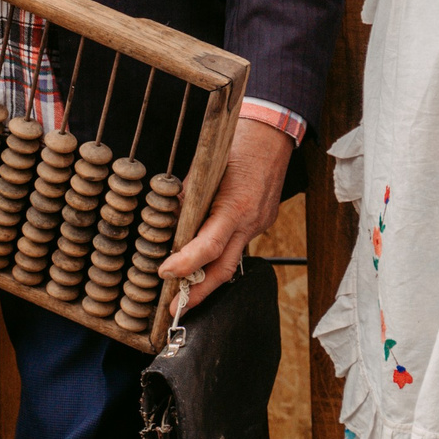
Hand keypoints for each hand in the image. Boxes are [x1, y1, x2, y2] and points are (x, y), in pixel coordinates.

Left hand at [158, 117, 293, 310]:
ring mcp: (259, 222)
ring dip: (209, 278)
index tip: (165, 273)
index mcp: (235, 207)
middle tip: (174, 307)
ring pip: (233, 260)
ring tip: (186, 289)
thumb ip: (191, 196)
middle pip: (224, 269)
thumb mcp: (206, 167)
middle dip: (199, 293)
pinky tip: (206, 257)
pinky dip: (221, 253)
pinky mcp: (263, 220)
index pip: (208, 247)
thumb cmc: (239, 142)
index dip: (185, 264)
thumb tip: (174, 217)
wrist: (272, 130)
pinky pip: (239, 243)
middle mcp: (250, 221)